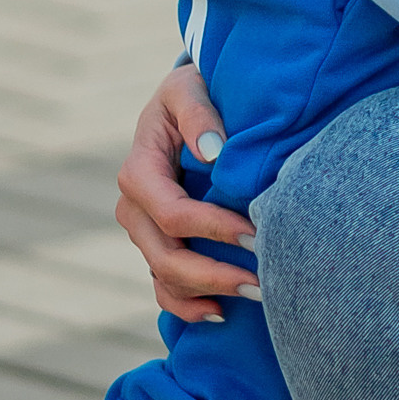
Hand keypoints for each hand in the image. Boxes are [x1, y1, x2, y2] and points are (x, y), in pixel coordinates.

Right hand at [115, 63, 261, 319]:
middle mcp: (135, 208)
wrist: (188, 103)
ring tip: (256, 295)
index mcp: (139, 170)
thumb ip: (198, 113)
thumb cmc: (194, 91)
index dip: (213, 229)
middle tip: (263, 281)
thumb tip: (213, 150)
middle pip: (166, 257)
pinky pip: (165, 289)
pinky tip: (222, 312)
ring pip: (166, 280)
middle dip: (214, 273)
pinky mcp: (158, 247)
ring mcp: (144, 233)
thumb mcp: (190, 87)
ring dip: (208, 294)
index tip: (256, 234)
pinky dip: (189, 307)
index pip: (173, 213)